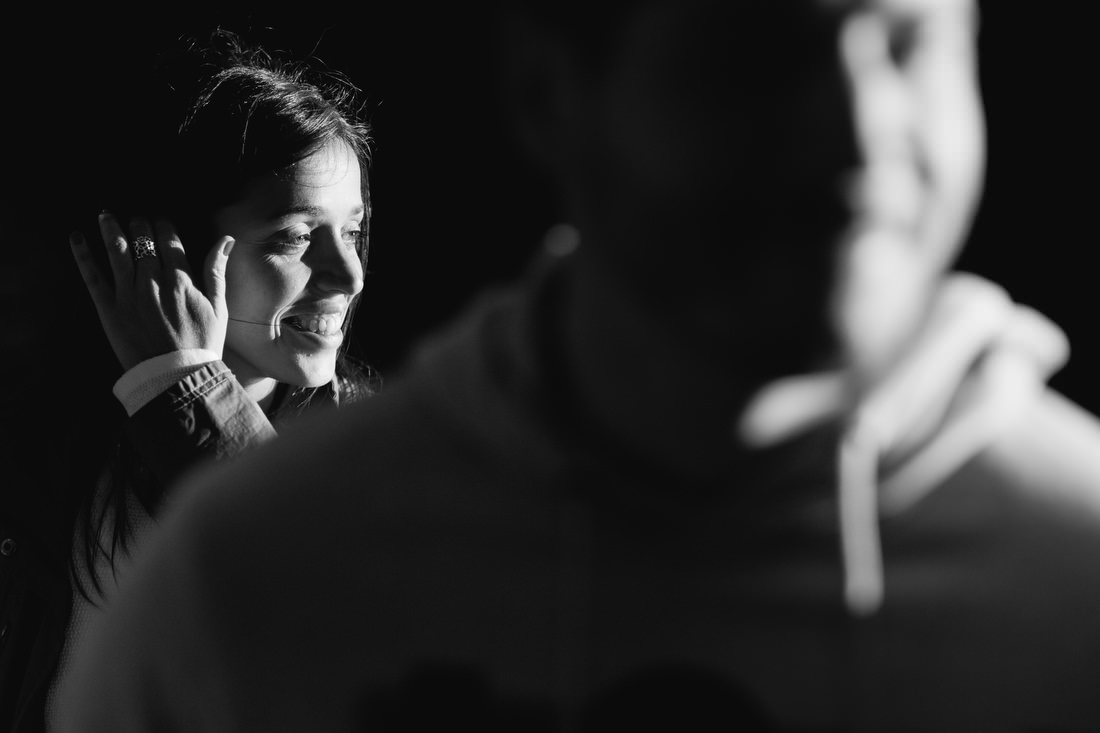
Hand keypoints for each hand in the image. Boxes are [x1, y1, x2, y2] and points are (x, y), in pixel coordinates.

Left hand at [69, 212, 234, 370]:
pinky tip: (76, 237)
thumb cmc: (203, 344)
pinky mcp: (109, 309)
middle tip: (136, 216)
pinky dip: (82, 255)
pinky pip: (93, 277)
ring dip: (110, 228)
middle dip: (139, 224)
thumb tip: (225, 240)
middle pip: (143, 241)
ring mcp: (129, 295)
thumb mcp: (219, 308)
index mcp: (181, 280)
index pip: (169, 240)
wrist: (177, 377)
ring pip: (118, 251)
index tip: (160, 219)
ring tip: (104, 214)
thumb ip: (216, 271)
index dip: (163, 225)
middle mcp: (153, 282)